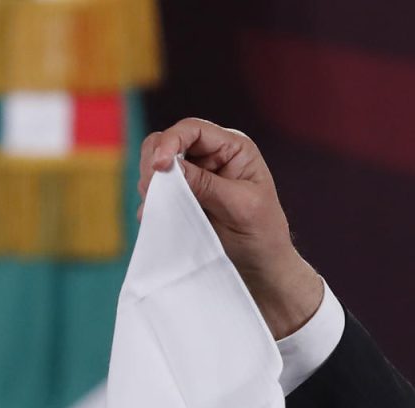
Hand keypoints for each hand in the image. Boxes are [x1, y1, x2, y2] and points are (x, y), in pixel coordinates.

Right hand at [139, 119, 323, 337]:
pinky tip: (154, 217)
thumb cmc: (263, 237)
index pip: (192, 129)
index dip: (170, 142)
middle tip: (152, 191)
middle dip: (155, 162)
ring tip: (157, 206)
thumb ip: (206, 184)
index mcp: (233, 148)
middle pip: (167, 141)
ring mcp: (195, 176)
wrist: (262, 271)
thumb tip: (168, 166)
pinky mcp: (183, 197)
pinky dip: (152, 201)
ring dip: (151, 183)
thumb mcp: (241, 207)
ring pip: (156, 164)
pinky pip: (157, 189)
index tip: (158, 167)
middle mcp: (212, 155)